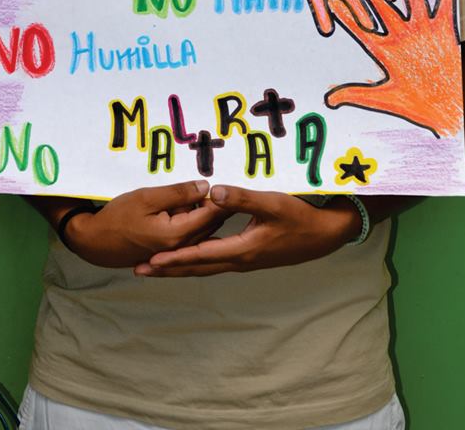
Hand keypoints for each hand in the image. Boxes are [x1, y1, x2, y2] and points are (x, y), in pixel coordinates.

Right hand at [64, 180, 225, 266]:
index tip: (223, 178)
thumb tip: (206, 186)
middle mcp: (181, 248)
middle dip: (213, 204)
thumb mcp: (147, 197)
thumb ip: (178, 193)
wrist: (95, 242)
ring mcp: (175, 253)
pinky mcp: (169, 253)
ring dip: (201, 213)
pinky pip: (190, 236)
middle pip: (211, 223)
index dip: (221, 196)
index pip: (213, 213)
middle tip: (210, 183)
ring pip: (201, 230)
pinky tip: (182, 209)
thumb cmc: (118, 217)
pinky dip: (191, 222)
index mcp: (178, 234)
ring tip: (192, 194)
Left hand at [134, 186, 360, 276]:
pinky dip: (197, 260)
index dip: (173, 259)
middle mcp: (239, 260)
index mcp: (241, 250)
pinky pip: (216, 261)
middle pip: (196, 268)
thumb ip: (242, 198)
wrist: (324, 235)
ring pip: (205, 266)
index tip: (149, 262)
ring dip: (180, 267)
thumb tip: (213, 193)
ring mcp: (245, 260)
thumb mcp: (272, 203)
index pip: (199, 256)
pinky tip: (191, 256)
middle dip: (168, 269)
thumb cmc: (300, 217)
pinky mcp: (250, 255)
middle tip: (140, 271)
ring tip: (156, 267)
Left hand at [325, 0, 461, 135]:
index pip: (361, 29)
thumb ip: (356, 95)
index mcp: (385, 50)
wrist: (447, 107)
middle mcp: (401, 35)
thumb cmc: (415, 105)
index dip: (346, 15)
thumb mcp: (382, 100)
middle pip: (382, 7)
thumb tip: (329, 100)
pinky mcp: (444, 31)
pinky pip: (447, 5)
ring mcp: (423, 31)